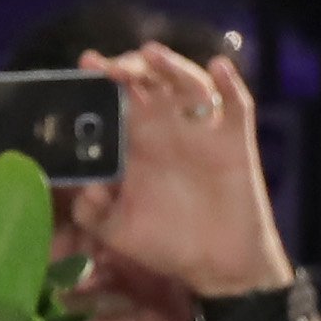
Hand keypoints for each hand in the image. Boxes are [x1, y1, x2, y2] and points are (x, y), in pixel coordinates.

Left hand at [78, 46, 289, 305]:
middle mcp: (167, 132)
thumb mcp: (118, 233)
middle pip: (148, 84)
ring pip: (188, 85)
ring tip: (151, 54)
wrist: (217, 266)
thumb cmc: (167, 244)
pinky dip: (230, 84)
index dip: (101, 82)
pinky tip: (218, 68)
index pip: (117, 102)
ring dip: (172, 66)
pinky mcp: (234, 141)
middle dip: (129, 68)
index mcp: (136, 147)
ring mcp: (202, 133)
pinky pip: (236, 106)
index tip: (86, 67)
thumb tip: (84, 187)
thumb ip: (93, 212)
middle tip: (111, 67)